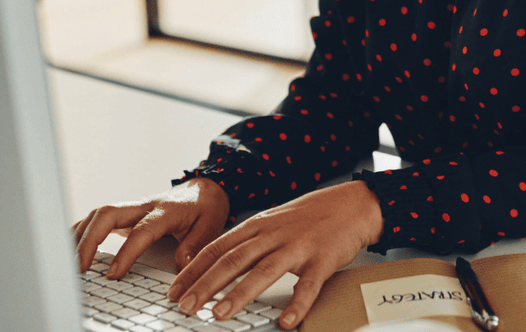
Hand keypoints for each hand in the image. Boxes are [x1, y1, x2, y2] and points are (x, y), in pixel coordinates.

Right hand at [70, 177, 230, 278]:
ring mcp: (132, 208)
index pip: (141, 231)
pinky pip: (98, 218)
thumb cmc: (206, 209)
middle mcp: (144, 206)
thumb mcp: (210, 227)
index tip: (113, 273)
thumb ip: (195, 246)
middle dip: (90, 240)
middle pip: (108, 214)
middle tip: (80, 267)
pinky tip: (70, 245)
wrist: (205, 189)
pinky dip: (81, 230)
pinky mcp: (125, 213)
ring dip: (81, 234)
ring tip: (69, 260)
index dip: (126, 252)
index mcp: (166, 211)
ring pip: (99, 214)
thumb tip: (181, 266)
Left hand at [167, 180, 382, 329]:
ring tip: (218, 314)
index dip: (192, 270)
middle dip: (205, 285)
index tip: (173, 291)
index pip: (216, 248)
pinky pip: (309, 286)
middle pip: (232, 260)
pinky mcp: (323, 260)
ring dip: (239, 294)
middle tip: (184, 306)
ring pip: (263, 271)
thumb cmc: (308, 217)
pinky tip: (287, 321)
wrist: (351, 205)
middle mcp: (273, 235)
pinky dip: (297, 304)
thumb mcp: (271, 222)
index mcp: (257, 226)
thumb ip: (247, 242)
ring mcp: (298, 247)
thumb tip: (216, 265)